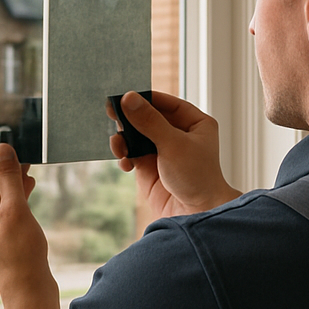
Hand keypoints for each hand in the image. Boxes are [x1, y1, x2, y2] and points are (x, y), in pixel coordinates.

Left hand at [0, 142, 51, 295]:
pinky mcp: (6, 238)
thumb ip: (7, 179)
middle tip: (19, 151)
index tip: (2, 145)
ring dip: (12, 182)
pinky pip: (9, 210)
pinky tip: (29, 184)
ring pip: (0, 198)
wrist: (32, 291)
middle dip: (3, 171)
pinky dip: (17, 197)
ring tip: (28, 164)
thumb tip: (1, 152)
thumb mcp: (14, 210)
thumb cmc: (20, 256)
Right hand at [109, 90, 240, 216]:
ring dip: (124, 139)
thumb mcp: (173, 144)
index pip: (167, 103)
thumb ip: (149, 121)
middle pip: (148, 117)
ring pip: (136, 136)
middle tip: (112, 112)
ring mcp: (163, 151)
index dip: (147, 98)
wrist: (196, 214)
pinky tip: (124, 162)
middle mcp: (179, 135)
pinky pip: (131, 154)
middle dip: (130, 118)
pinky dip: (124, 156)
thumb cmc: (197, 177)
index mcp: (195, 123)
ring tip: (118, 145)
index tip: (125, 94)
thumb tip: (128, 98)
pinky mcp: (149, 168)